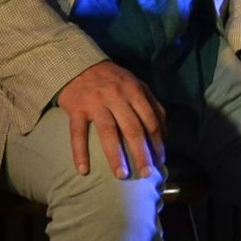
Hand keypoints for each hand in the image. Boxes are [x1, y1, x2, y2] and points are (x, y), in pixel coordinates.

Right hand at [56, 60, 165, 178]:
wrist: (78, 65)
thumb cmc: (113, 80)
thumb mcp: (136, 86)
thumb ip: (152, 106)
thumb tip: (165, 134)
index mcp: (135, 91)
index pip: (150, 120)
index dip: (157, 141)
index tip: (160, 160)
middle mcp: (117, 96)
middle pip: (133, 129)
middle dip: (142, 153)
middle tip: (147, 173)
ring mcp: (96, 103)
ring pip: (108, 132)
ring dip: (115, 156)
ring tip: (122, 175)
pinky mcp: (76, 108)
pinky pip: (77, 133)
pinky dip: (80, 152)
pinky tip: (83, 170)